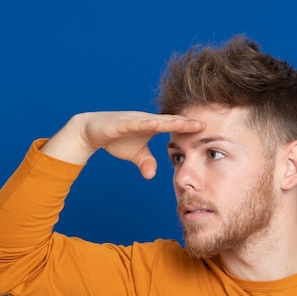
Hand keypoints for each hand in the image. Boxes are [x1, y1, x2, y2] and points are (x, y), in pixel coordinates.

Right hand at [42, 111, 204, 178]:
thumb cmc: (115, 139)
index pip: (175, 127)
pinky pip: (135, 123)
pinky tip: (156, 123)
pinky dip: (146, 123)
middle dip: (186, 122)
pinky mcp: (120, 123)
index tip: (207, 130)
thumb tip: (151, 175)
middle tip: (205, 124)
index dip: (189, 128)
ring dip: (171, 121)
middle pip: (170, 121)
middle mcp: (146, 120)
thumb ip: (145, 162)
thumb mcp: (134, 154)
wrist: (90, 130)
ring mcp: (134, 120)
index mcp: (152, 126)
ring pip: (155, 120)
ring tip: (186, 122)